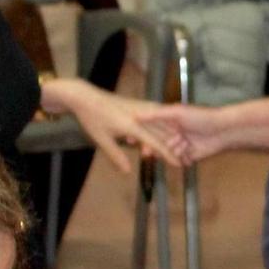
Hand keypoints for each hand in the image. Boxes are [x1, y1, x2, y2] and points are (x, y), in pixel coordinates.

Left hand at [47, 80, 183, 173]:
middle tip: (184, 158)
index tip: (178, 164)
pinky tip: (168, 129)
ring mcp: (140, 107)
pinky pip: (157, 115)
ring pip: (162, 121)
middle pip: (163, 132)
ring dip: (171, 134)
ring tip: (179, 146)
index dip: (167, 154)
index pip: (154, 142)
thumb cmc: (91, 119)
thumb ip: (116, 155)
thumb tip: (127, 172)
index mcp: (131, 125)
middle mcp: (140, 115)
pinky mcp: (138, 103)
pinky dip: (164, 124)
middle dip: (174, 145)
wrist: (84, 96)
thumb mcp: (101, 139)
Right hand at [134, 103, 235, 164]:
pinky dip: (179, 159)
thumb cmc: (201, 117)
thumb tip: (135, 115)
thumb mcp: (176, 112)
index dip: (140, 135)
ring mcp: (180, 145)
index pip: (149, 129)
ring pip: (166, 153)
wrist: (223, 131)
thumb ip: (156, 115)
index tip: (131, 140)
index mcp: (168, 121)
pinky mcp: (187, 156)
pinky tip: (186, 153)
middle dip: (152, 147)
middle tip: (146, 152)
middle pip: (155, 144)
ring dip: (172, 150)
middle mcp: (172, 133)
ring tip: (183, 142)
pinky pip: (177, 161)